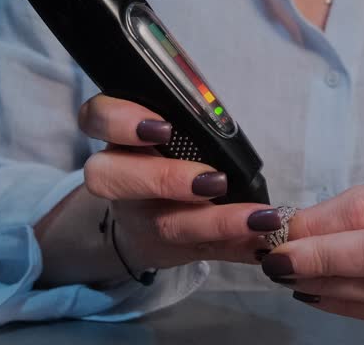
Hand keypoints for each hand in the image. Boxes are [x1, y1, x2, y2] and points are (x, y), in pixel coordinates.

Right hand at [36, 94, 280, 284]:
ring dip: (215, 222)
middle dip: (164, 178)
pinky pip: (204, 250)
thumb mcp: (161, 136)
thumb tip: (224, 112)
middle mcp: (122, 181)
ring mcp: (144, 220)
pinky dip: (239, 245)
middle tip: (214, 180)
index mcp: (120, 141)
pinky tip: (266, 237)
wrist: (141, 227)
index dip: (120, 121)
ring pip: (164, 225)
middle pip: (113, 179)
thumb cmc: (158, 163)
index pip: (97, 118)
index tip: (162, 127)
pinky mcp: (170, 249)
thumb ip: (186, 116)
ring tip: (255, 217)